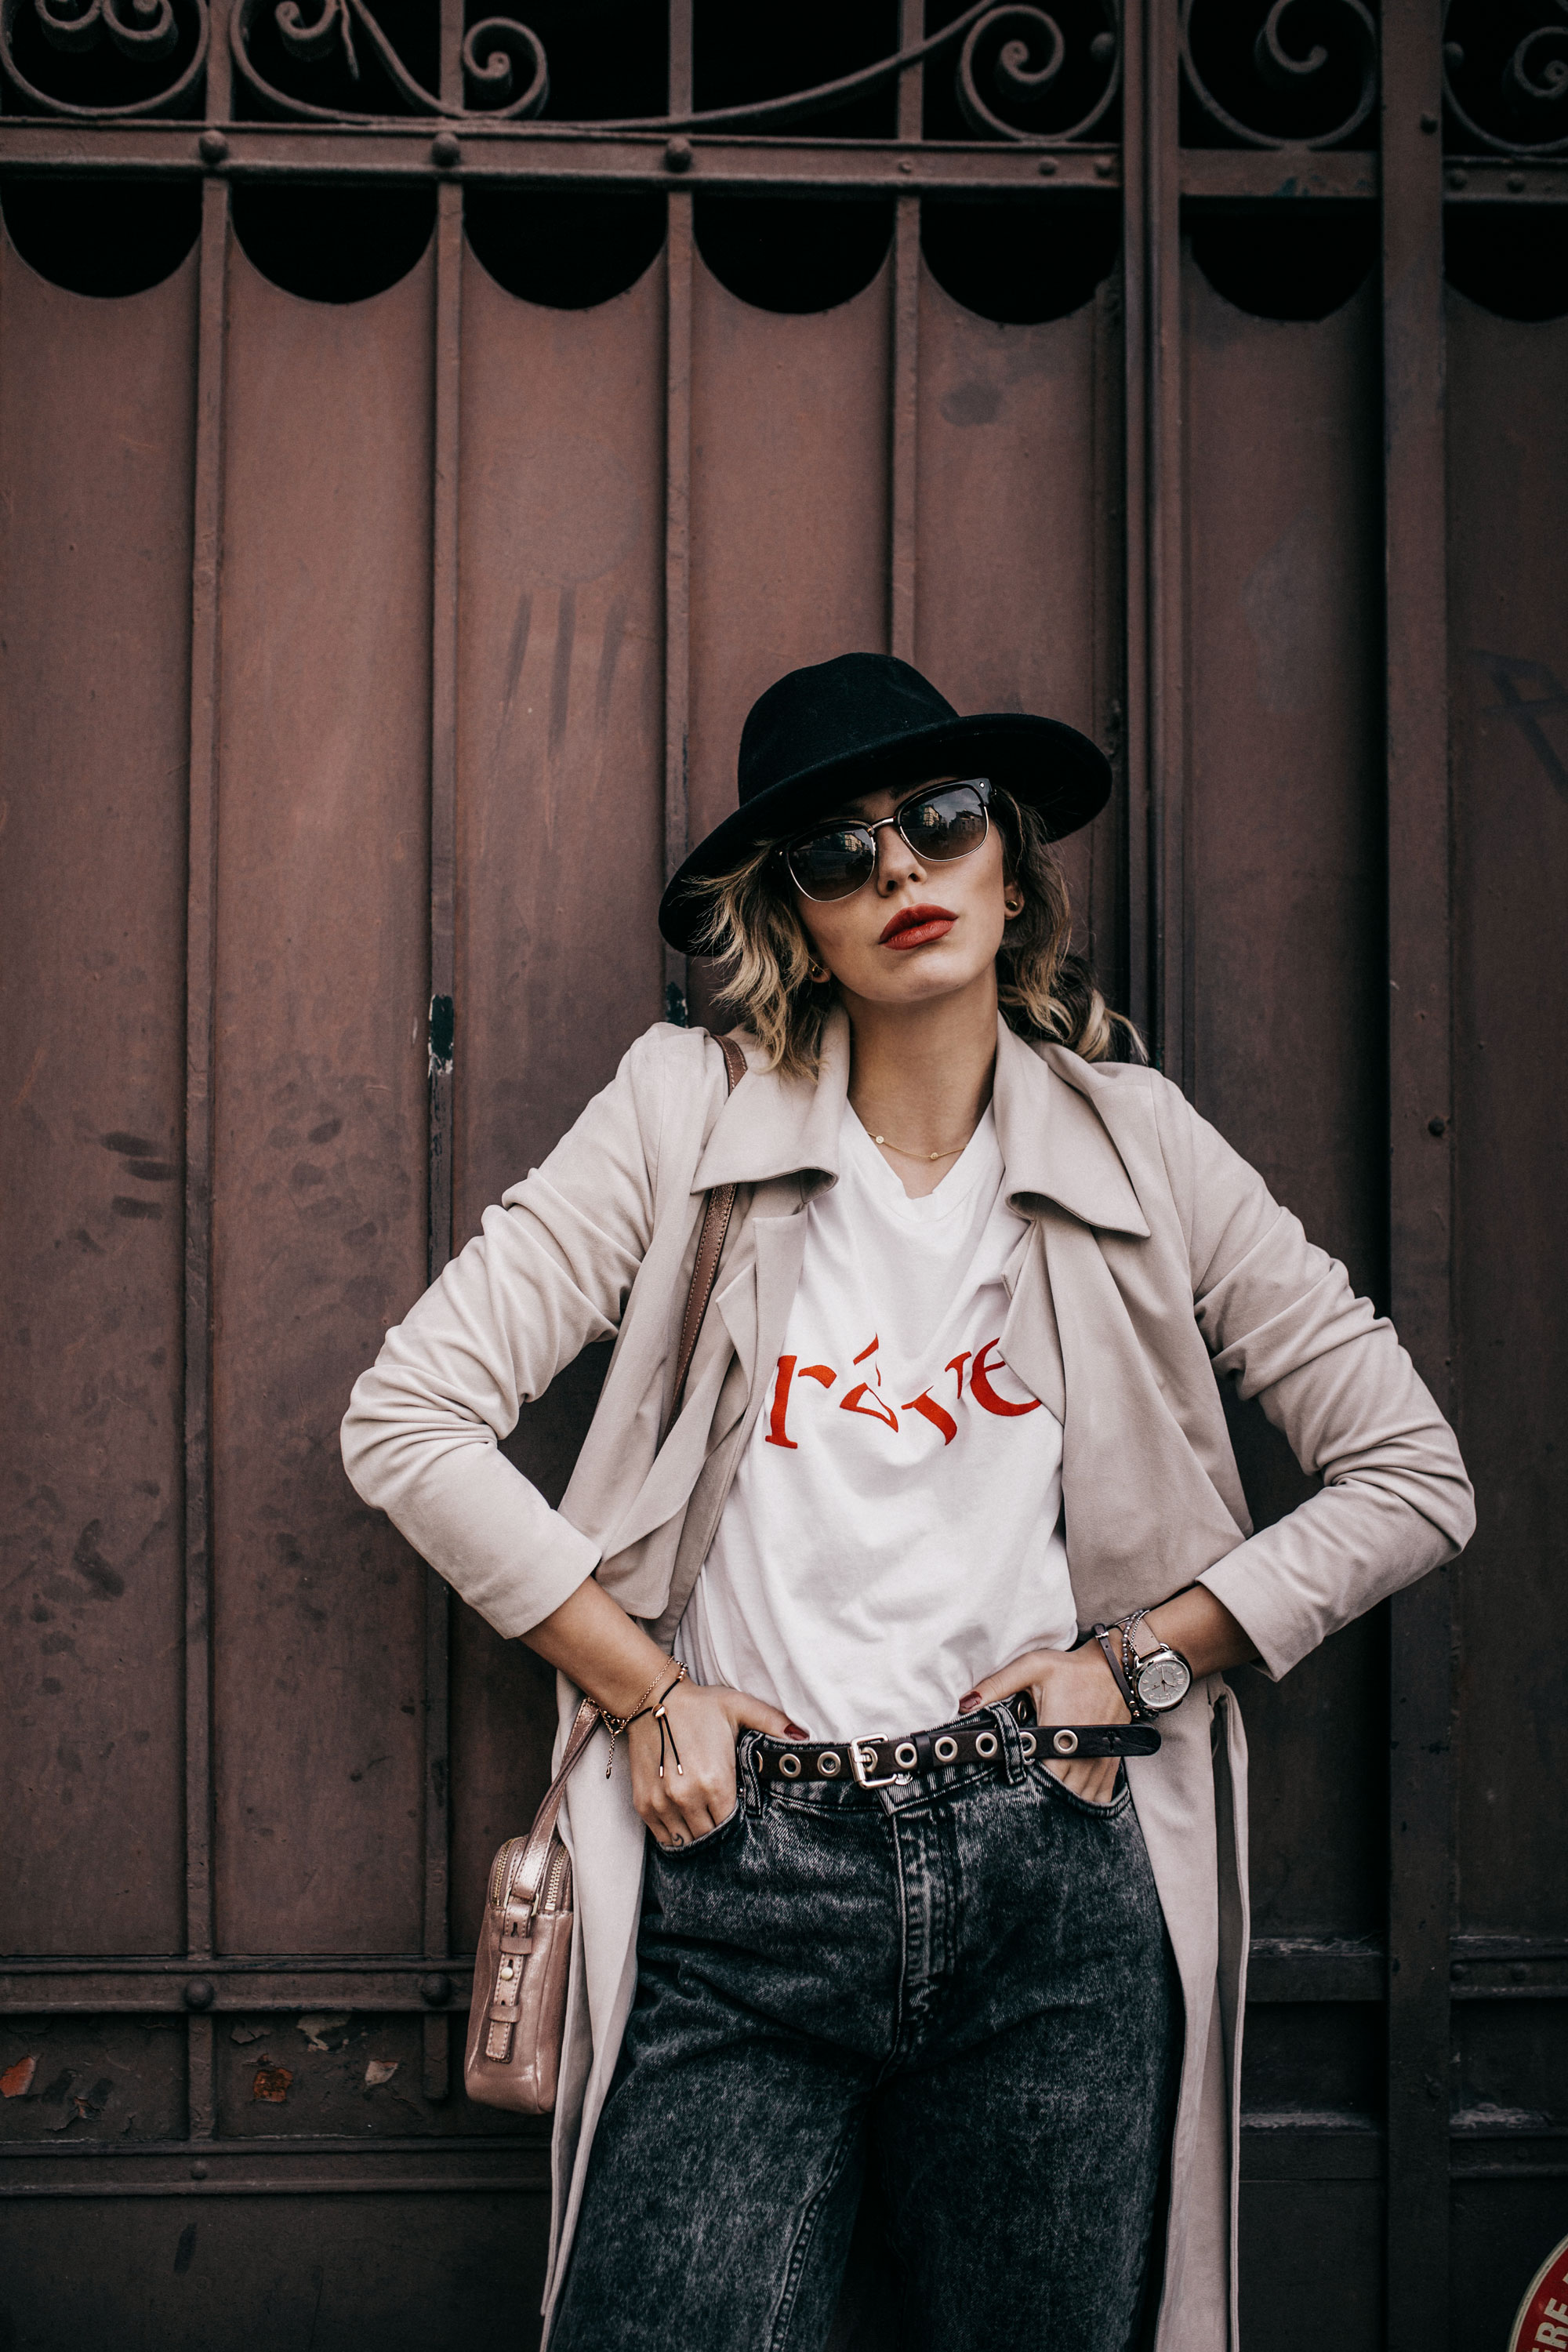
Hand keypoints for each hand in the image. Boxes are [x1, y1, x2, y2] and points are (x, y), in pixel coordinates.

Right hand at [628, 1679, 805, 1847]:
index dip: (740, 1825)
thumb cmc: (699, 1706)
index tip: (743, 1819)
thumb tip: (803, 1739)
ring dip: (698, 1839)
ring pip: (687, 1842)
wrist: (650, 1700)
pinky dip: (676, 1837)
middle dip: (721, 1836)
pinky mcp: (644, 1803)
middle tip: (728, 1826)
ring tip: (707, 1827)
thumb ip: (773, 1724)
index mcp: (716, 1780)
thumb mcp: (739, 1708)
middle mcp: (688, 1797)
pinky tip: (687, 1827)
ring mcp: (663, 1803)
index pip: (733, 1824)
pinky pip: (663, 1838)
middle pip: (711, 1837)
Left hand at [959, 1642, 1129, 1804]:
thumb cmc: (1071, 1669)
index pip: (1039, 1781)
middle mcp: (1081, 1756)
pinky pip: (1098, 1798)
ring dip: (1061, 1806)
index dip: (1022, 1790)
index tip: (1006, 1791)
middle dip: (1039, 1801)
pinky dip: (1082, 1803)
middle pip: (1058, 1797)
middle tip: (1018, 1803)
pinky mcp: (1110, 1766)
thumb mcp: (1032, 1668)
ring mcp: (1098, 1764)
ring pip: (1079, 1802)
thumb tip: (964, 1704)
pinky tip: (1067, 1803)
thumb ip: (997, 1685)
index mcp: (1057, 1736)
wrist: (1115, 1669)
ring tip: (1041, 1805)